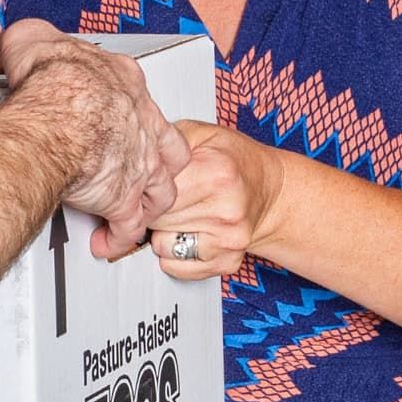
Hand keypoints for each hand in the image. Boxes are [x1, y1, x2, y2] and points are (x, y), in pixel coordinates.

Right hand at [0, 19, 188, 254]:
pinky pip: (130, 223)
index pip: (133, 90)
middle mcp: (140, 121)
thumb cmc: (47, 84)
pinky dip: (120, 234)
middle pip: (162, 140)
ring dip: (150, 197)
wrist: (52, 120)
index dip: (120, 101)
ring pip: (162, 184)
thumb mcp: (27, 41)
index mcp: (122, 80)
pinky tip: (107, 238)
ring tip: (135, 204)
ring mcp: (138, 162)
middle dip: (150, 153)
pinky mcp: (124, 198)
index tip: (103, 109)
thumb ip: (17, 43)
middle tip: (132, 162)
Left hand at [147, 120, 284, 279]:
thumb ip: (165, 141)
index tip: (142, 183)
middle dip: (149, 210)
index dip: (141, 188)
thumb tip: (131, 152)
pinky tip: (185, 232)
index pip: (154, 192)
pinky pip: (174, 266)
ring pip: (160, 245)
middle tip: (162, 197)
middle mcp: (225, 209)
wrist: (269, 190)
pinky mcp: (227, 261)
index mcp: (216, 173)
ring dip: (160, 232)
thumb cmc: (232, 160)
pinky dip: (171, 254)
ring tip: (177, 213)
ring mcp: (229, 239)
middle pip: (154, 220)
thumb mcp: (200, 134)